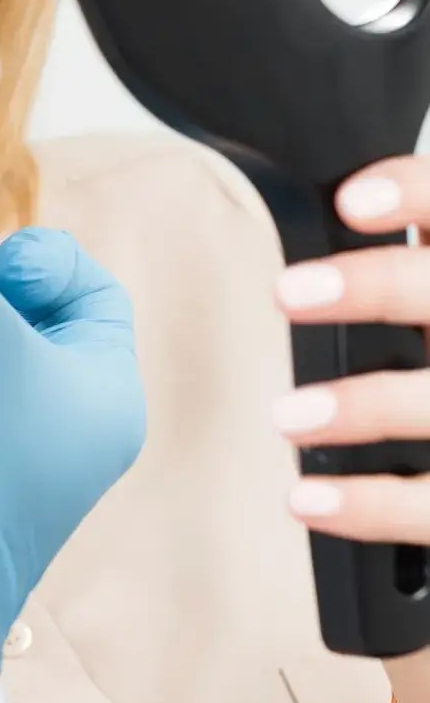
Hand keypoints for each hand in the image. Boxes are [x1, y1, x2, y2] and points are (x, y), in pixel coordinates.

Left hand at [276, 157, 429, 540]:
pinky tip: (306, 501)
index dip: (418, 197)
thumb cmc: (428, 377)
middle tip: (286, 292)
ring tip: (286, 416)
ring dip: (363, 406)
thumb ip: (393, 283)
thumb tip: (312, 221)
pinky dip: (370, 505)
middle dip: (377, 287)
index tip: (351, 201)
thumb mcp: (419, 313)